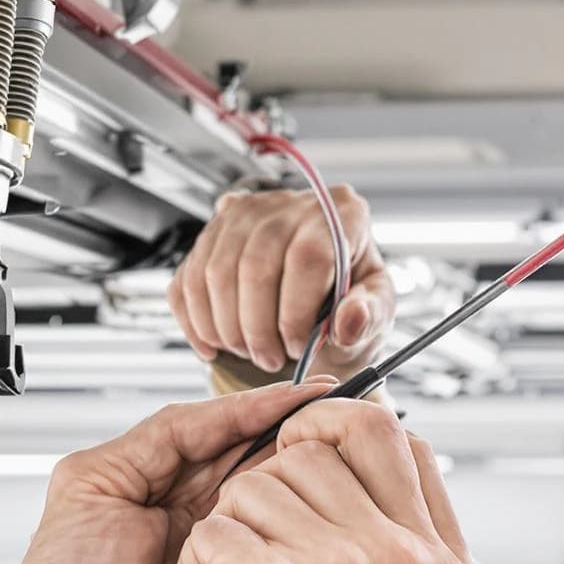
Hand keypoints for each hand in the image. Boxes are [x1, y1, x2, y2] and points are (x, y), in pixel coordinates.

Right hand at [168, 184, 393, 378]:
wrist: (320, 298)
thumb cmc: (351, 303)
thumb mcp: (376, 312)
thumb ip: (367, 316)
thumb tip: (348, 320)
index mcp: (342, 212)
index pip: (308, 255)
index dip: (297, 311)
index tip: (297, 346)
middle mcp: (289, 203)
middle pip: (254, 264)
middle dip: (256, 328)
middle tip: (270, 360)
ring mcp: (244, 214)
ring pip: (214, 272)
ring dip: (225, 327)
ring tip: (249, 354)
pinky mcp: (211, 235)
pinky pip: (187, 279)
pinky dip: (195, 322)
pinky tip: (214, 346)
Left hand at [173, 399, 473, 563]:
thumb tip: (392, 508)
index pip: (402, 442)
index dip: (344, 433)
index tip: (307, 453)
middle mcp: (400, 554)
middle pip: (321, 447)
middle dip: (268, 486)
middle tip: (252, 548)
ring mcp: (337, 562)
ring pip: (255, 485)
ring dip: (226, 538)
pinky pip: (212, 533)